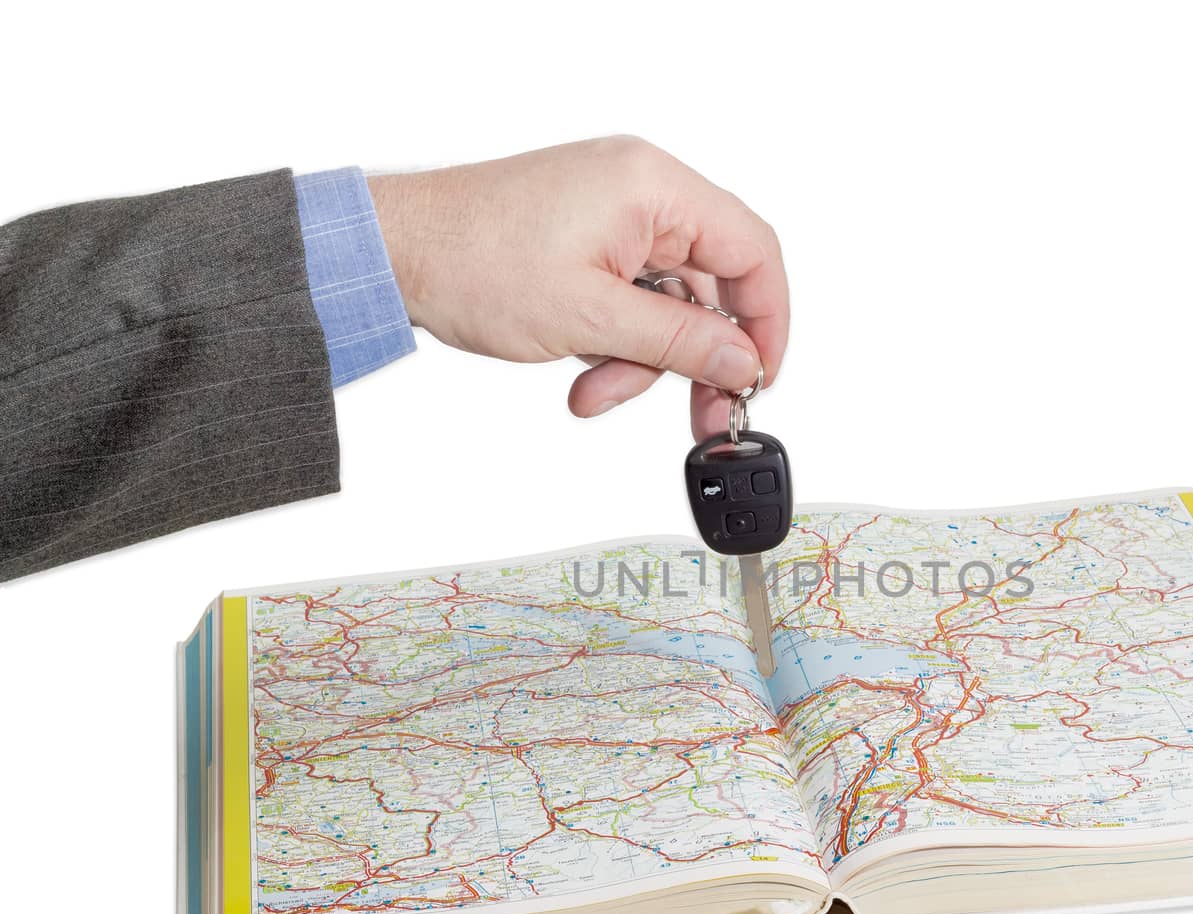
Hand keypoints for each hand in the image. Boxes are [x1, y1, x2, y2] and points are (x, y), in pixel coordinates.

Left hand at [367, 137, 788, 438]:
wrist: (391, 254)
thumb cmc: (469, 261)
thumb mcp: (592, 318)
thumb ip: (681, 342)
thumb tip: (744, 362)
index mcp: (653, 186)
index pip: (752, 250)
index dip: (768, 320)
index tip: (760, 377)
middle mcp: (640, 190)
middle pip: (713, 283)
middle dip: (699, 356)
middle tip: (703, 413)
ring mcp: (613, 213)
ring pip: (669, 301)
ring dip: (643, 359)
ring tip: (597, 390)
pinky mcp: (589, 238)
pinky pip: (632, 297)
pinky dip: (616, 342)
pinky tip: (582, 371)